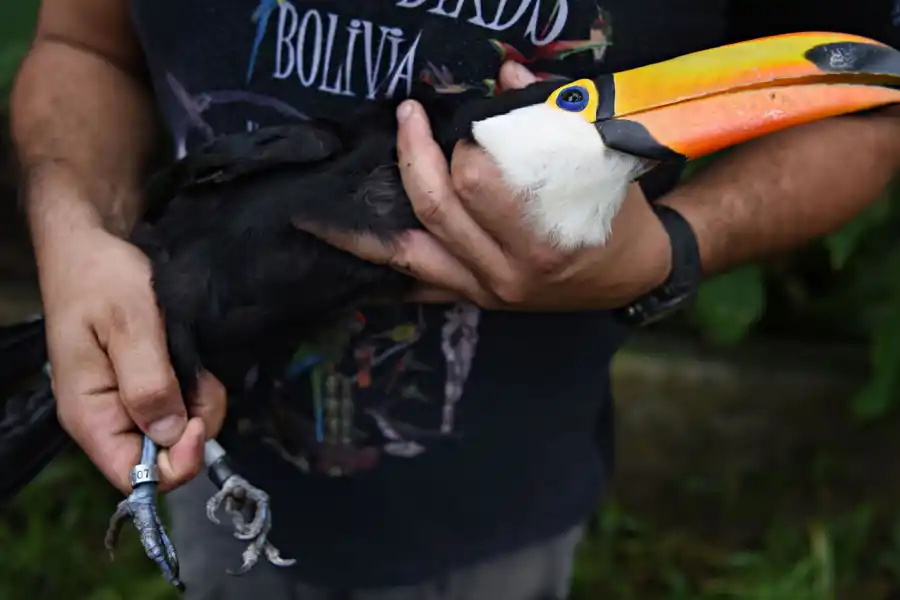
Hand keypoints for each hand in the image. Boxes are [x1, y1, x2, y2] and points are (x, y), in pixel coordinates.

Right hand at [37, 225, 226, 492]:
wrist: (96, 245)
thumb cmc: (103, 279)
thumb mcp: (130, 325)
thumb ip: (149, 382)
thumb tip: (168, 433)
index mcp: (91, 415)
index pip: (133, 477)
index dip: (175, 463)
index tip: (198, 424)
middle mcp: (109, 417)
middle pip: (166, 456)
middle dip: (195, 424)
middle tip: (200, 377)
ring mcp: (130, 402)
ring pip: (182, 429)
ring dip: (200, 400)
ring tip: (191, 358)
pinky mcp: (149, 385)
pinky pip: (184, 404)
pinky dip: (198, 386)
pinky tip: (191, 357)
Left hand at [301, 61, 672, 310]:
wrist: (632, 274)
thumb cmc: (618, 215)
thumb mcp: (597, 164)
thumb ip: (549, 117)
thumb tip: (503, 73)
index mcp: (542, 240)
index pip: (476, 182)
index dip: (463, 143)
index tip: (464, 121)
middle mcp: (507, 273)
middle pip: (436, 210)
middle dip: (417, 158)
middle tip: (409, 119)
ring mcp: (486, 292)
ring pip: (408, 255)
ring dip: (364, 227)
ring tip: (317, 209)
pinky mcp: (474, 300)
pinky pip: (416, 286)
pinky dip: (381, 266)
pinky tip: (346, 250)